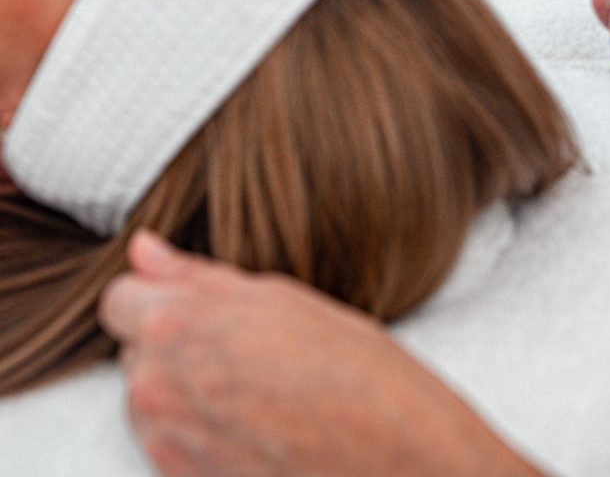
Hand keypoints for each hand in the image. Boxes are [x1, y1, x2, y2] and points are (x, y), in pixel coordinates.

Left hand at [100, 232, 544, 476]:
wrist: (394, 460)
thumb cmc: (352, 368)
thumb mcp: (280, 297)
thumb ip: (197, 276)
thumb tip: (143, 250)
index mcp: (177, 324)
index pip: (118, 299)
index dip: (158, 294)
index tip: (196, 301)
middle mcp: (156, 388)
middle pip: (136, 349)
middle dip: (175, 341)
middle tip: (245, 343)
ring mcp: (167, 445)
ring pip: (150, 398)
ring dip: (184, 386)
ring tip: (255, 385)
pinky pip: (168, 443)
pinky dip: (197, 430)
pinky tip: (254, 421)